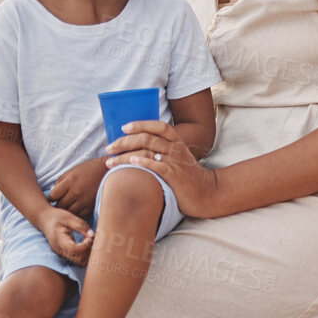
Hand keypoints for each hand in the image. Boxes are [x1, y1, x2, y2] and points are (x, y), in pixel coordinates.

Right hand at [37, 206, 91, 266]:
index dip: (85, 246)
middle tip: (94, 241)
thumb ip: (81, 226)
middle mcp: (60, 250)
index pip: (74, 250)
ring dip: (88, 255)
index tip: (90, 238)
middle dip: (89, 252)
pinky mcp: (65, 253)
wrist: (44, 220)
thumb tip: (92, 235)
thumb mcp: (69, 217)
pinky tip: (88, 245)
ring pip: (79, 262)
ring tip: (91, 243)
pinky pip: (77, 259)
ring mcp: (62, 253)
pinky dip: (85, 255)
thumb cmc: (56, 217)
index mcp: (59, 241)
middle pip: (78, 259)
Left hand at [47, 157, 107, 218]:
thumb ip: (59, 182)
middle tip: (60, 202)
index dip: (52, 197)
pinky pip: (79, 214)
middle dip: (58, 204)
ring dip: (67, 210)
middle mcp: (76, 192)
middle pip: (60, 205)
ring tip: (68, 205)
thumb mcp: (71, 171)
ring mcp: (85, 200)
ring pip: (69, 212)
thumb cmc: (88, 169)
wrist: (107, 170)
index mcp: (70, 181)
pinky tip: (77, 207)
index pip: (53, 196)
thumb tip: (52, 193)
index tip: (55, 196)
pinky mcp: (92, 205)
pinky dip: (76, 212)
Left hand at [106, 120, 222, 218]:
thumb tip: (138, 149)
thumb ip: (164, 151)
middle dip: (124, 142)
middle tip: (109, 148)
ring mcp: (175, 161)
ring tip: (110, 161)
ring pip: (147, 151)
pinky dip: (142, 162)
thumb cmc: (189, 177)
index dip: (140, 124)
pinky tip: (130, 163)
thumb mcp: (179, 159)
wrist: (208, 193)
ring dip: (125, 155)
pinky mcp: (174, 175)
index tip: (123, 128)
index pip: (158, 126)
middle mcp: (176, 149)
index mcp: (177, 142)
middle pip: (147, 138)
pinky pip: (156, 165)